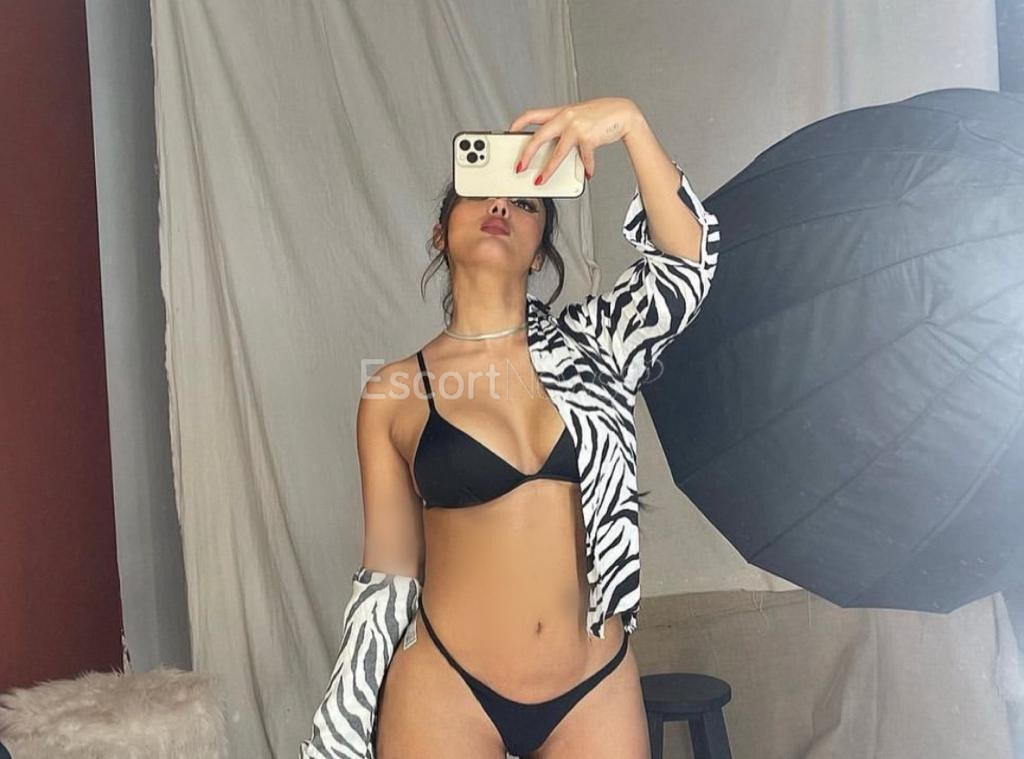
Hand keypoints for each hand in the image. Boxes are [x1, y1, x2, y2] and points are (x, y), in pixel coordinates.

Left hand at [506, 97, 640, 183]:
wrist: (623, 113)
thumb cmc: (599, 116)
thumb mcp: (576, 118)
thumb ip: (562, 130)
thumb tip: (549, 151)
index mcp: (559, 112)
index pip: (531, 114)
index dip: (517, 123)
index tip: (508, 133)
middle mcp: (565, 117)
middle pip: (538, 136)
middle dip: (526, 154)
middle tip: (519, 167)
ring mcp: (577, 127)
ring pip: (557, 153)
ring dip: (547, 170)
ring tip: (540, 181)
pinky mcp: (589, 137)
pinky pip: (584, 158)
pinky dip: (586, 168)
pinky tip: (587, 173)